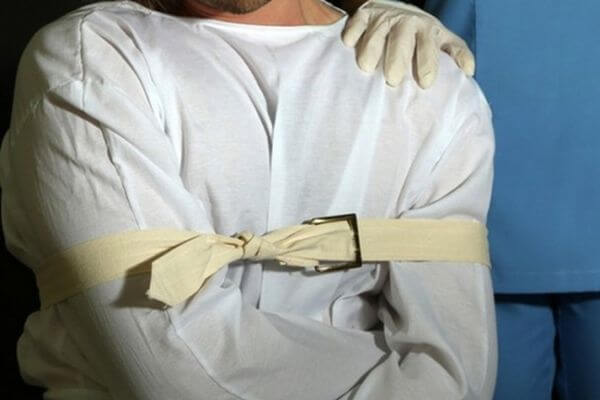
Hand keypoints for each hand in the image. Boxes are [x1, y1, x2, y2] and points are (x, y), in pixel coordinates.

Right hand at [342, 0, 474, 87]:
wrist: (395, 8)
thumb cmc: (420, 34)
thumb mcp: (441, 40)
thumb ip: (457, 53)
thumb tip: (469, 72)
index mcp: (427, 31)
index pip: (428, 47)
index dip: (428, 64)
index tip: (426, 84)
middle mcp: (405, 23)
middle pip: (401, 41)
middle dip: (397, 59)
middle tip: (393, 80)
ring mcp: (383, 18)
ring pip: (376, 34)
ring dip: (371, 49)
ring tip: (367, 68)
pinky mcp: (364, 15)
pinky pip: (356, 23)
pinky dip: (352, 34)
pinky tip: (349, 45)